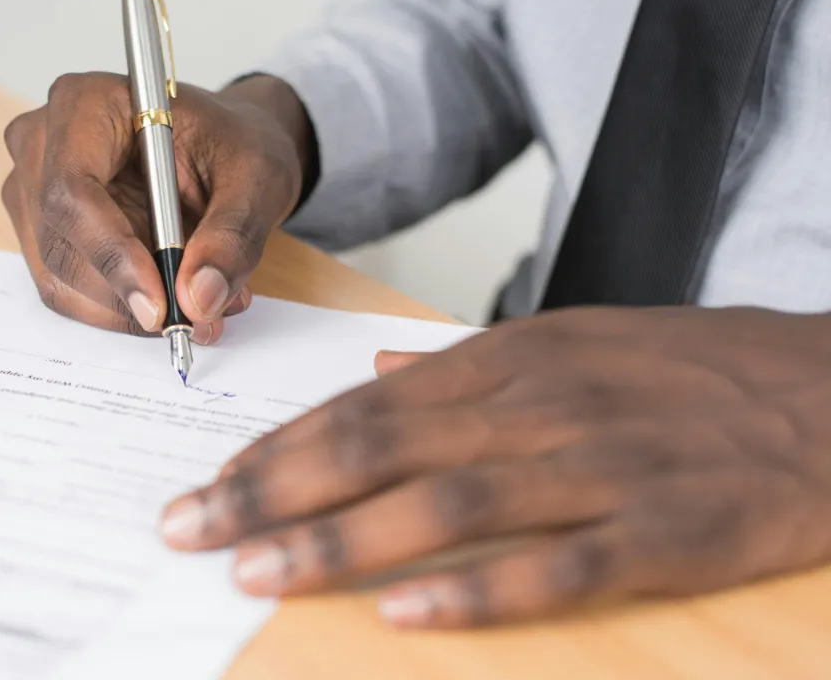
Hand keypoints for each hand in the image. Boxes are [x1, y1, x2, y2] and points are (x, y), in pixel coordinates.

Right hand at [1, 73, 310, 341]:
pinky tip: (170, 297)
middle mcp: (42, 143)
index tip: (159, 305)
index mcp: (86, 103)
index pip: (72, 191)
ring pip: (60, 278)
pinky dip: (119, 309)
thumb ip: (232, 236)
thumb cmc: (232, 143)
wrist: (222, 148)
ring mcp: (33, 190)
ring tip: (200, 305)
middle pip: (60, 242)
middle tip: (196, 318)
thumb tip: (198, 298)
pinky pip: (67, 291)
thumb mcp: (257, 179)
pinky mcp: (42, 232)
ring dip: (126, 309)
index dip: (112, 254)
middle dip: (126, 295)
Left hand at [160, 307, 830, 627]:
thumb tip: (381, 366)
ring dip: (341, 539)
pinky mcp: (665, 533)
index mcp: (509, 360)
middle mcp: (538, 406)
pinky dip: (476, 593)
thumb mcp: (571, 340)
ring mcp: (600, 468)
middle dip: (272, 490)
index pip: (362, 404)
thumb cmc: (687, 370)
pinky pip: (556, 568)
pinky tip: (404, 615)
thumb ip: (467, 362)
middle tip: (190, 529)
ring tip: (257, 571)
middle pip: (378, 446)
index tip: (208, 483)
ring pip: (446, 503)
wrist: (829, 389)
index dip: (277, 446)